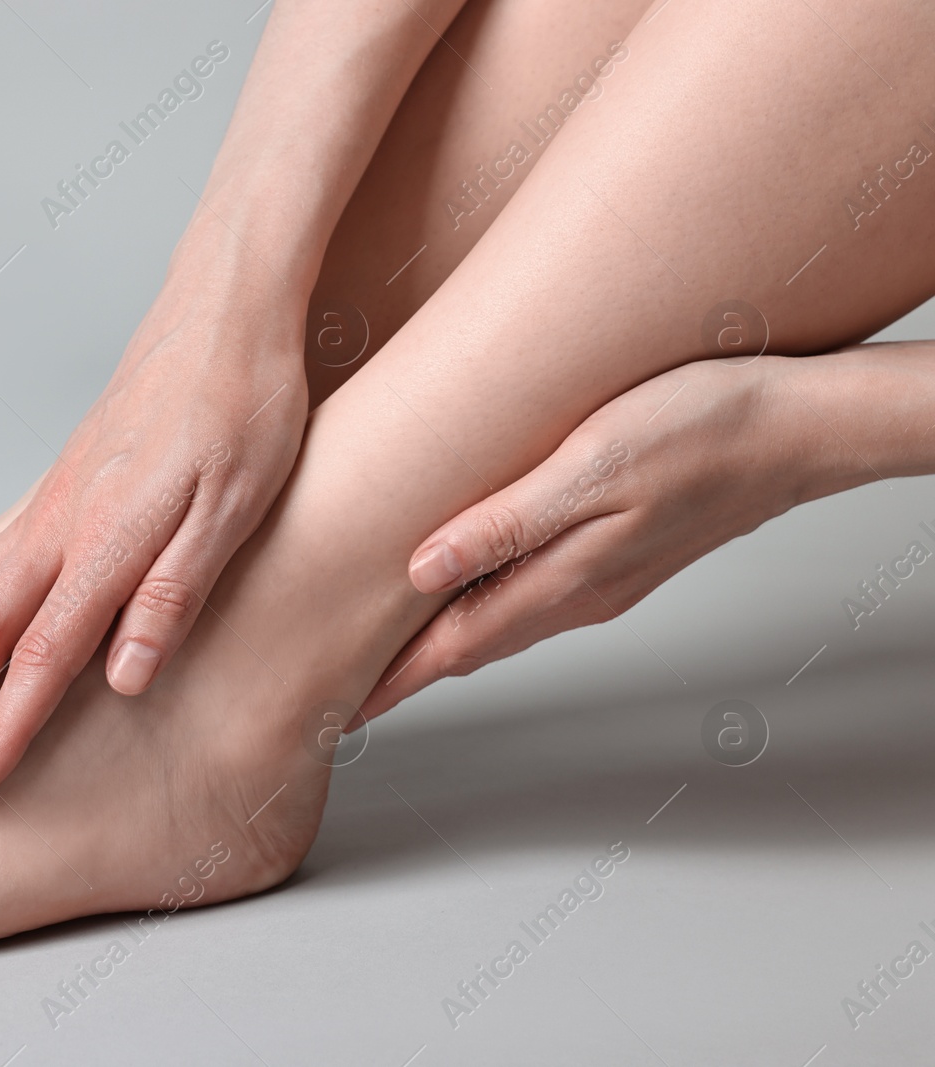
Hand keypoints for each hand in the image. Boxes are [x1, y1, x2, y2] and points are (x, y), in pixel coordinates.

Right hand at [0, 244, 308, 800]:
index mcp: (106, 538)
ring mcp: (50, 507)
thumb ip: (175, 593)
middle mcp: (60, 526)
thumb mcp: (235, 507)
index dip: (2, 729)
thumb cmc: (243, 406)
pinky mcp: (57, 493)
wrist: (221, 312)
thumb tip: (125, 680)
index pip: (41, 657)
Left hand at [359, 355, 812, 720]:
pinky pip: (535, 597)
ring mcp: (603, 580)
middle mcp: (578, 596)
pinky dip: (487, 608)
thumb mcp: (590, 466)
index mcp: (563, 582)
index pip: (453, 650)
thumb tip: (421, 570)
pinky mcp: (622, 555)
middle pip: (471, 648)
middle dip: (407, 672)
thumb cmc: (698, 430)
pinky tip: (470, 589)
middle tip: (349, 689)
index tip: (340, 711)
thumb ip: (507, 524)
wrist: (798, 428)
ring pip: (503, 625)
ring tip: (392, 648)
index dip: (393, 682)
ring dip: (444, 643)